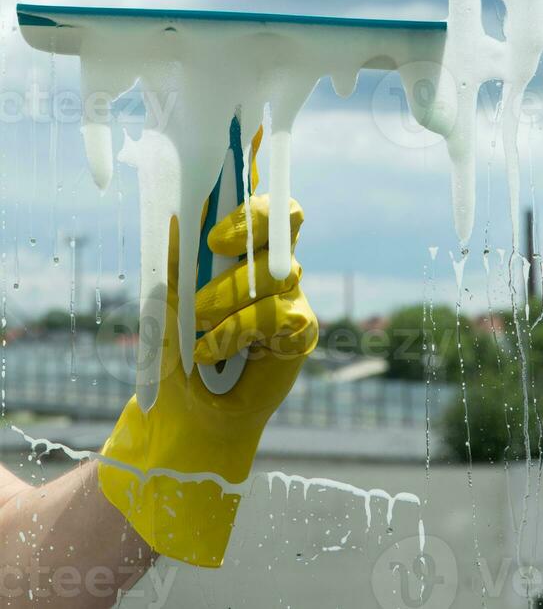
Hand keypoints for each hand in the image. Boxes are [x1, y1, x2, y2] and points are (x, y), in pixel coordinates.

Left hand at [99, 193, 317, 566]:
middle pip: (282, 224)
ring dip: (228, 295)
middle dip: (245, 231)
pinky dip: (236, 330)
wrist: (189, 408)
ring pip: (273, 274)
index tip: (214, 229)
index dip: (251, 205)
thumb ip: (178, 261)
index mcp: (246, 248)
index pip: (266, 207)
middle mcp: (274, 265)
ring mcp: (291, 296)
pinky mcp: (300, 331)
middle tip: (211, 248)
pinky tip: (210, 348)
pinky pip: (277, 317)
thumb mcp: (168, 298)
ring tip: (195, 323)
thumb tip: (178, 217)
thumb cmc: (179, 345)